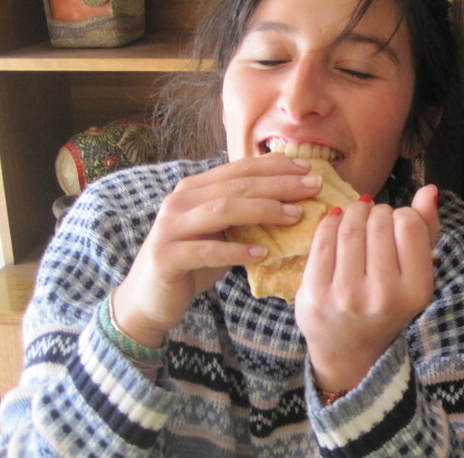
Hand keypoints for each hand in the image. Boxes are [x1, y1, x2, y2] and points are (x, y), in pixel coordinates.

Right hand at [113, 155, 321, 346]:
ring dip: (263, 211)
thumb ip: (244, 213)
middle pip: (237, 186)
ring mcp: (171, 227)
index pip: (240, 169)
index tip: (309, 168)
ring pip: (223, 210)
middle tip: (314, 188)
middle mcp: (180, 200)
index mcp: (195, 188)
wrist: (149, 298)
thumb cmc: (193, 261)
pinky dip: (237, 250)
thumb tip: (293, 201)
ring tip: (295, 216)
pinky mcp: (167, 256)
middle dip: (279, 184)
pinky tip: (263, 254)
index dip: (276, 166)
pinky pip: (207, 251)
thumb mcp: (221, 232)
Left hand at [295, 184, 439, 390]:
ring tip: (357, 216)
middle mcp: (383, 296)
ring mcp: (346, 295)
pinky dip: (331, 222)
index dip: (402, 214)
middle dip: (377, 212)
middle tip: (375, 220)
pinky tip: (338, 223)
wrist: (349, 351)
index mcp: (416, 291)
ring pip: (350, 227)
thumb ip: (426, 230)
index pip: (409, 225)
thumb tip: (430, 190)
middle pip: (379, 222)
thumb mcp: (416, 275)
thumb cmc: (388, 304)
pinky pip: (323, 238)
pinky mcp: (315, 293)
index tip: (397, 224)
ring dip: (354, 212)